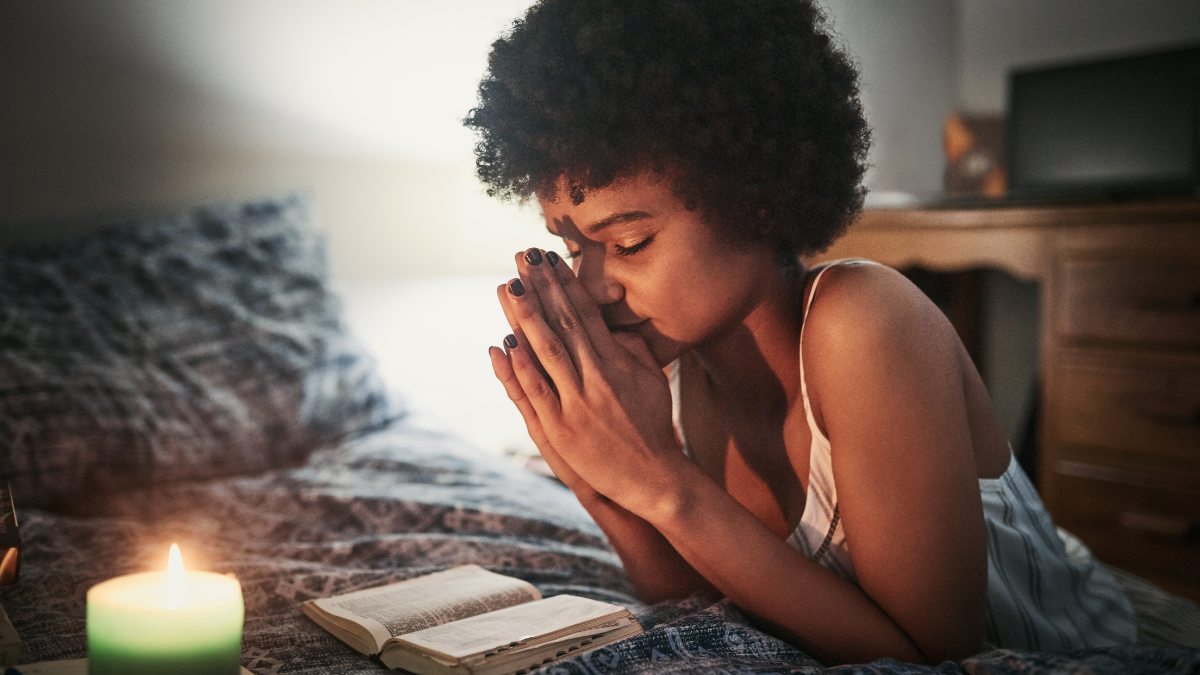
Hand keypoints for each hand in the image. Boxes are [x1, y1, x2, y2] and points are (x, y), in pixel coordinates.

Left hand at [492, 248, 684, 517]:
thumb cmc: (653, 425)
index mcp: (617, 361)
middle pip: (564, 323)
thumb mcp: (653, 379)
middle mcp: (597, 377)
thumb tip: (612, 325)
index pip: (585, 313)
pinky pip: (537, 392)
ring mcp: (578, 403)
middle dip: (542, 287)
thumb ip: (633, 349)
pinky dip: (520, 367)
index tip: (549, 257)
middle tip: (522, 256)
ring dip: (526, 317)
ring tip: (509, 286)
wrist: (655, 477)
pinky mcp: (562, 429)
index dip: (565, 283)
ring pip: (547, 351)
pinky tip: (504, 342)